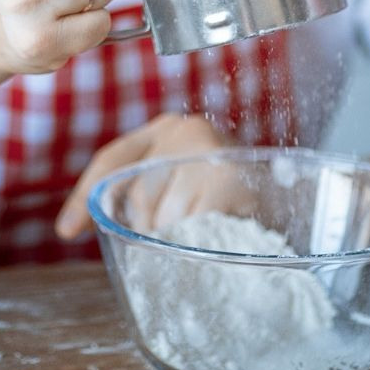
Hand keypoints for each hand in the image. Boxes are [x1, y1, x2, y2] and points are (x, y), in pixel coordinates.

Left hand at [55, 112, 235, 239]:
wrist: (302, 202)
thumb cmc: (238, 199)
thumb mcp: (185, 185)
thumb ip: (150, 193)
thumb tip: (103, 227)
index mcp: (165, 129)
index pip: (112, 160)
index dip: (85, 195)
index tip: (67, 231)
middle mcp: (182, 131)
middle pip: (138, 193)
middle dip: (150, 227)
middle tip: (180, 238)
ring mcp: (206, 150)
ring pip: (164, 215)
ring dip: (179, 238)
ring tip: (206, 234)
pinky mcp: (226, 177)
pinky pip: (193, 225)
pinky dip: (200, 240)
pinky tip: (215, 236)